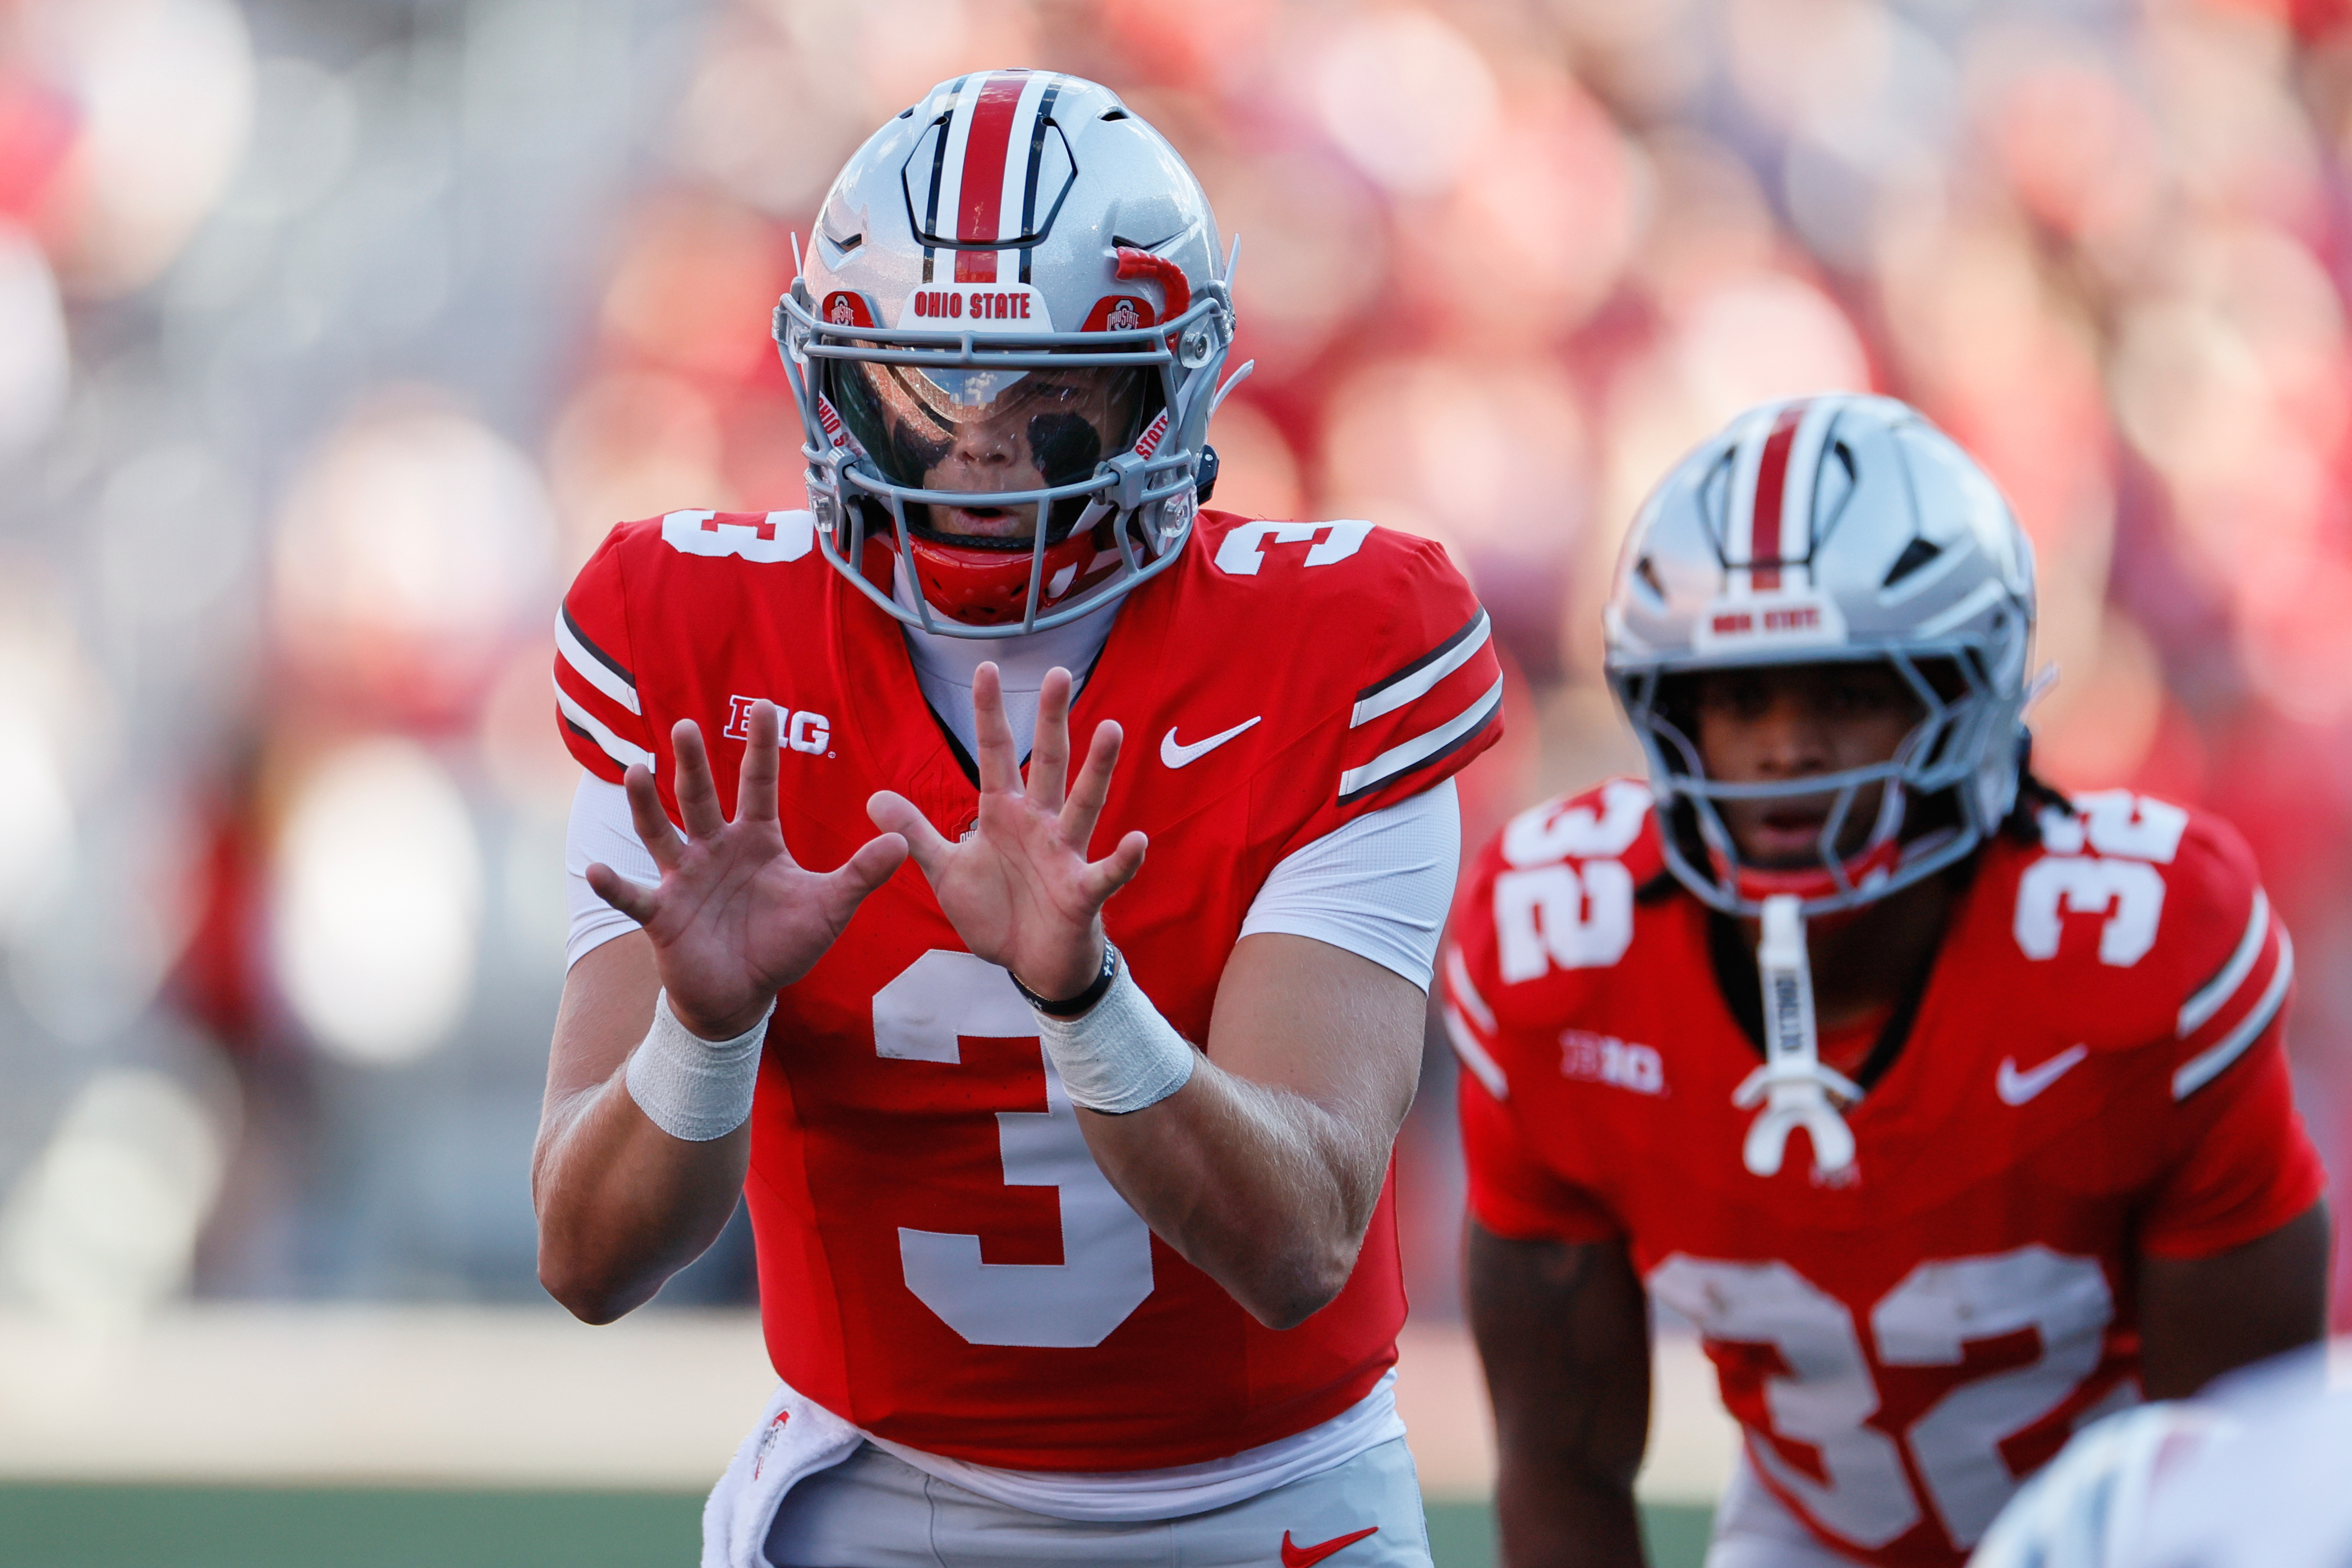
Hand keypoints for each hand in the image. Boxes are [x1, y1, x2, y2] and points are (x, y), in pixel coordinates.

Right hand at [586, 702, 906, 1039]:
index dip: (761, 747)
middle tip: (685, 725)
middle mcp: (715, 849)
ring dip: (645, 804)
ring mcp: (684, 879)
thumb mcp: (829, 908)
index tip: (763, 705)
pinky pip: (634, 897)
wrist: (744, 993)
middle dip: (693, 763)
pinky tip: (594, 870)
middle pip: (701, 798)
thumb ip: (860, 874)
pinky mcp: (662, 915)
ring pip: (661, 833)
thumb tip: (902, 841)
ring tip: (637, 771)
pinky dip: (615, 885)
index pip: (759, 784)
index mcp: (756, 840)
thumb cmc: (783, 944)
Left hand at [868, 664, 1146, 999]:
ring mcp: (1064, 856)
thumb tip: (873, 798)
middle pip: (1046, 763)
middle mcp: (1039, 824)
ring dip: (1097, 770)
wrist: (1030, 964)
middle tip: (1058, 673)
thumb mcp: (945, 870)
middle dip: (1051, 721)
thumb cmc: (997, 912)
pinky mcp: (1082, 893)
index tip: (984, 668)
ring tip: (1111, 729)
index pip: (995, 754)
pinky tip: (1137, 840)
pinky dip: (1122, 860)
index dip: (989, 713)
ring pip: (1083, 804)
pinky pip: (1105, 873)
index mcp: (1004, 814)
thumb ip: (915, 833)